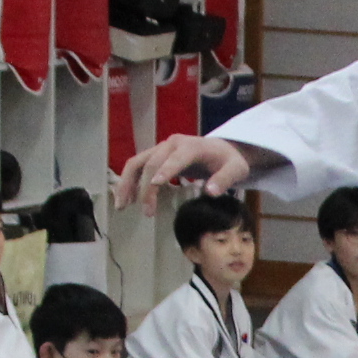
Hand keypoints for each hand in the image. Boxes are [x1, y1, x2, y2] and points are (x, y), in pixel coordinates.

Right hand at [111, 134, 274, 211]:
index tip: (155, 185)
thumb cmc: (228, 161)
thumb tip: (210, 192)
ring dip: (127, 183)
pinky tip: (125, 200)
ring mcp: (160, 148)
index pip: (174, 159)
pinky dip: (128, 181)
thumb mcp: (236, 170)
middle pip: (151, 163)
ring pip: (137, 163)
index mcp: (190, 146)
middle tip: (147, 213)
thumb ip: (225, 179)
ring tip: (122, 206)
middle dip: (146, 188)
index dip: (165, 171)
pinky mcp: (155, 156)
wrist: (221, 149)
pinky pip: (136, 166)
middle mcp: (171, 144)